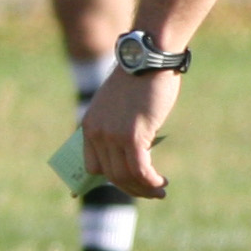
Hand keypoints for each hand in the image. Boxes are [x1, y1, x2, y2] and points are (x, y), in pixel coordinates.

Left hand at [81, 65, 178, 199]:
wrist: (148, 59)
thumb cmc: (140, 79)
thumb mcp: (121, 106)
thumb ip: (121, 128)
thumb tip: (135, 154)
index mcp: (89, 126)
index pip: (93, 166)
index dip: (112, 179)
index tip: (129, 184)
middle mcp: (96, 133)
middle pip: (110, 175)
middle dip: (132, 188)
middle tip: (152, 191)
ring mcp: (112, 136)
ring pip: (125, 176)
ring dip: (144, 188)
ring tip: (160, 190)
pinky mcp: (131, 137)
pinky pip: (139, 170)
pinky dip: (150, 181)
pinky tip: (160, 182)